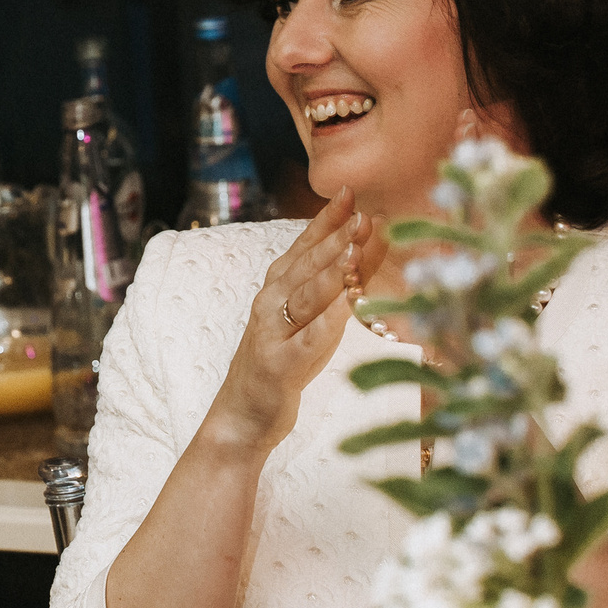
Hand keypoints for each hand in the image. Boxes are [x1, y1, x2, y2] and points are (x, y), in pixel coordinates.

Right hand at [203, 188, 387, 452]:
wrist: (242, 415)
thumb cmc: (280, 362)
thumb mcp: (305, 320)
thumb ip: (330, 289)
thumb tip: (365, 253)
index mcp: (276, 289)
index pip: (304, 246)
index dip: (326, 219)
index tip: (349, 192)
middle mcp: (270, 303)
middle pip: (306, 264)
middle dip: (335, 237)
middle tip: (361, 213)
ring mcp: (273, 333)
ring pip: (305, 295)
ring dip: (331, 270)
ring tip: (354, 248)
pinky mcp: (281, 364)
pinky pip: (309, 338)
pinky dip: (328, 319)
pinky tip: (347, 304)